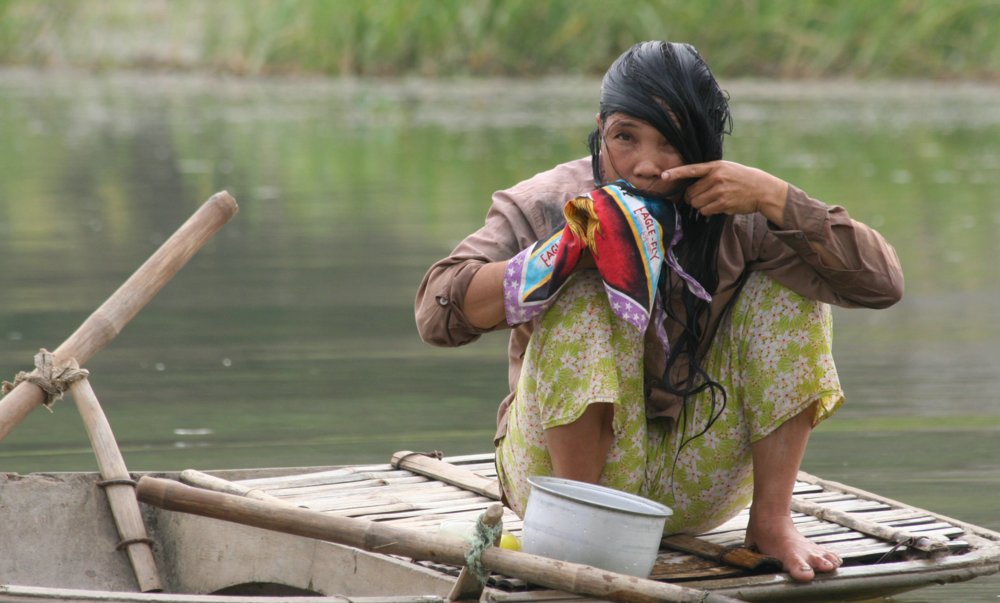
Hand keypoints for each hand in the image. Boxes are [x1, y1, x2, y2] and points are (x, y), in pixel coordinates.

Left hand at [661, 160, 788, 226]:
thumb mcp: (727, 169)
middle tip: (704, 197)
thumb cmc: (742, 179)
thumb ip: (709, 173)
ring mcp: (720, 190)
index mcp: (715, 166)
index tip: (663, 176)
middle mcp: (716, 177)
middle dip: (693, 198)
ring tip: (713, 201)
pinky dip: (708, 211)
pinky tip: (718, 206)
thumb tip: (689, 188)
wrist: (762, 189)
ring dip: (701, 206)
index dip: (675, 173)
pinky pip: (705, 211)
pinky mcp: (724, 203)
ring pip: (696, 203)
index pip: (691, 169)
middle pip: (691, 193)